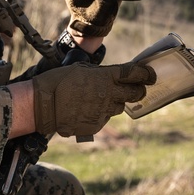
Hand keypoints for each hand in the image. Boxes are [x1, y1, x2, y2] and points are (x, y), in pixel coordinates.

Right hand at [30, 62, 155, 137]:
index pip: (135, 74)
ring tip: (98, 99)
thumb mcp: (81, 69)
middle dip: (138, 91)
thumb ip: (100, 73)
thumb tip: (111, 75)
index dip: (146, 74)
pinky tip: (87, 109)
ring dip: (115, 102)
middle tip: (135, 89)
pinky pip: (105, 118)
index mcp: (105, 77)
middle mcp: (108, 95)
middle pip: (136, 94)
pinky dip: (101, 114)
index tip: (151, 75)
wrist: (42, 105)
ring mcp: (103, 112)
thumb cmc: (58, 82)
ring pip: (120, 107)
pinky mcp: (96, 125)